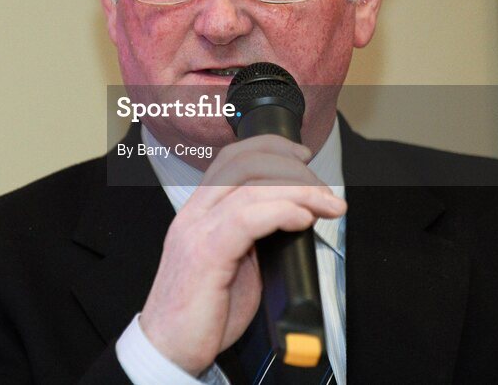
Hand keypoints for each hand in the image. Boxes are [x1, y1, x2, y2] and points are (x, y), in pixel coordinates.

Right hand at [137, 134, 346, 375]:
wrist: (169, 349)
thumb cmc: (202, 312)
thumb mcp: (232, 264)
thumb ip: (253, 237)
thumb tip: (295, 218)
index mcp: (198, 212)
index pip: (230, 158)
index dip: (270, 148)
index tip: (302, 157)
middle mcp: (193, 215)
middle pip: (244, 163)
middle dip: (293, 169)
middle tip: (325, 193)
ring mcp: (196, 232)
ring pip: (250, 187)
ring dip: (300, 191)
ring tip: (328, 206)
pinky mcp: (205, 256)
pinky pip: (246, 218)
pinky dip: (281, 211)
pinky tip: (302, 219)